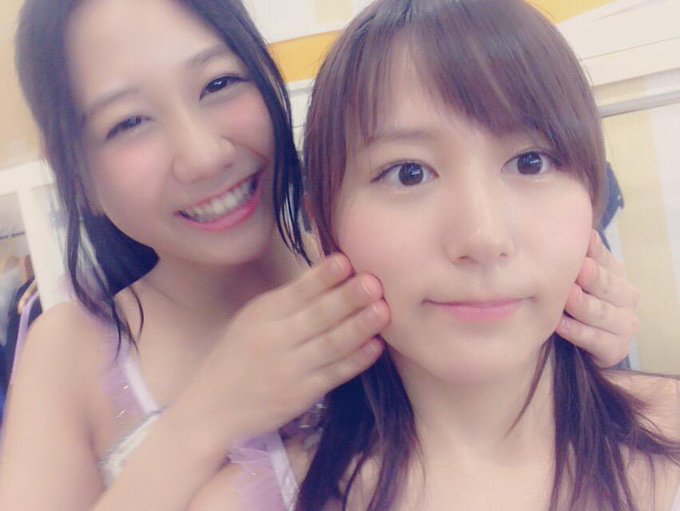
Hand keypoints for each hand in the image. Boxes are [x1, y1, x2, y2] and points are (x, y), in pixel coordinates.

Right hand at [173, 254, 388, 447]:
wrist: (214, 406)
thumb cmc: (238, 356)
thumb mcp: (253, 320)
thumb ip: (287, 302)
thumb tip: (330, 276)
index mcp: (263, 314)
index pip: (298, 291)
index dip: (323, 276)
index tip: (346, 260)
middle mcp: (276, 339)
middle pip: (318, 315)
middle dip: (348, 298)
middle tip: (374, 282)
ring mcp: (291, 368)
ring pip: (332, 344)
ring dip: (360, 326)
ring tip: (383, 311)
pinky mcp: (303, 394)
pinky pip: (335, 374)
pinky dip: (356, 360)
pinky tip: (375, 347)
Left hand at [556, 230, 638, 366]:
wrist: (575, 345)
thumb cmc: (569, 303)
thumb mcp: (571, 278)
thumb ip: (575, 258)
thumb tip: (577, 232)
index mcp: (615, 274)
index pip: (604, 260)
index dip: (593, 253)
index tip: (581, 244)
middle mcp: (626, 297)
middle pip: (608, 286)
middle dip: (593, 278)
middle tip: (578, 269)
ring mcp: (625, 325)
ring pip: (603, 313)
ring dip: (584, 305)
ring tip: (567, 296)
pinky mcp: (617, 349)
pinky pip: (597, 340)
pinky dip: (578, 332)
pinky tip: (560, 325)